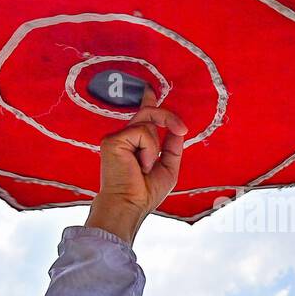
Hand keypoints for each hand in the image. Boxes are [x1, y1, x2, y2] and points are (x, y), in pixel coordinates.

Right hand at [84, 88, 186, 244]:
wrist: (129, 205)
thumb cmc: (144, 193)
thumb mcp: (168, 167)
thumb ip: (172, 147)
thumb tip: (178, 129)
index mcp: (134, 144)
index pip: (142, 118)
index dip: (148, 102)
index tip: (150, 90)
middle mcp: (123, 138)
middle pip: (149, 113)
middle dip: (168, 117)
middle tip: (181, 128)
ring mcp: (116, 138)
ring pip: (148, 123)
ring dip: (155, 149)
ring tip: (144, 168)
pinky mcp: (113, 140)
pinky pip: (143, 133)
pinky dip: (149, 151)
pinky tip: (139, 165)